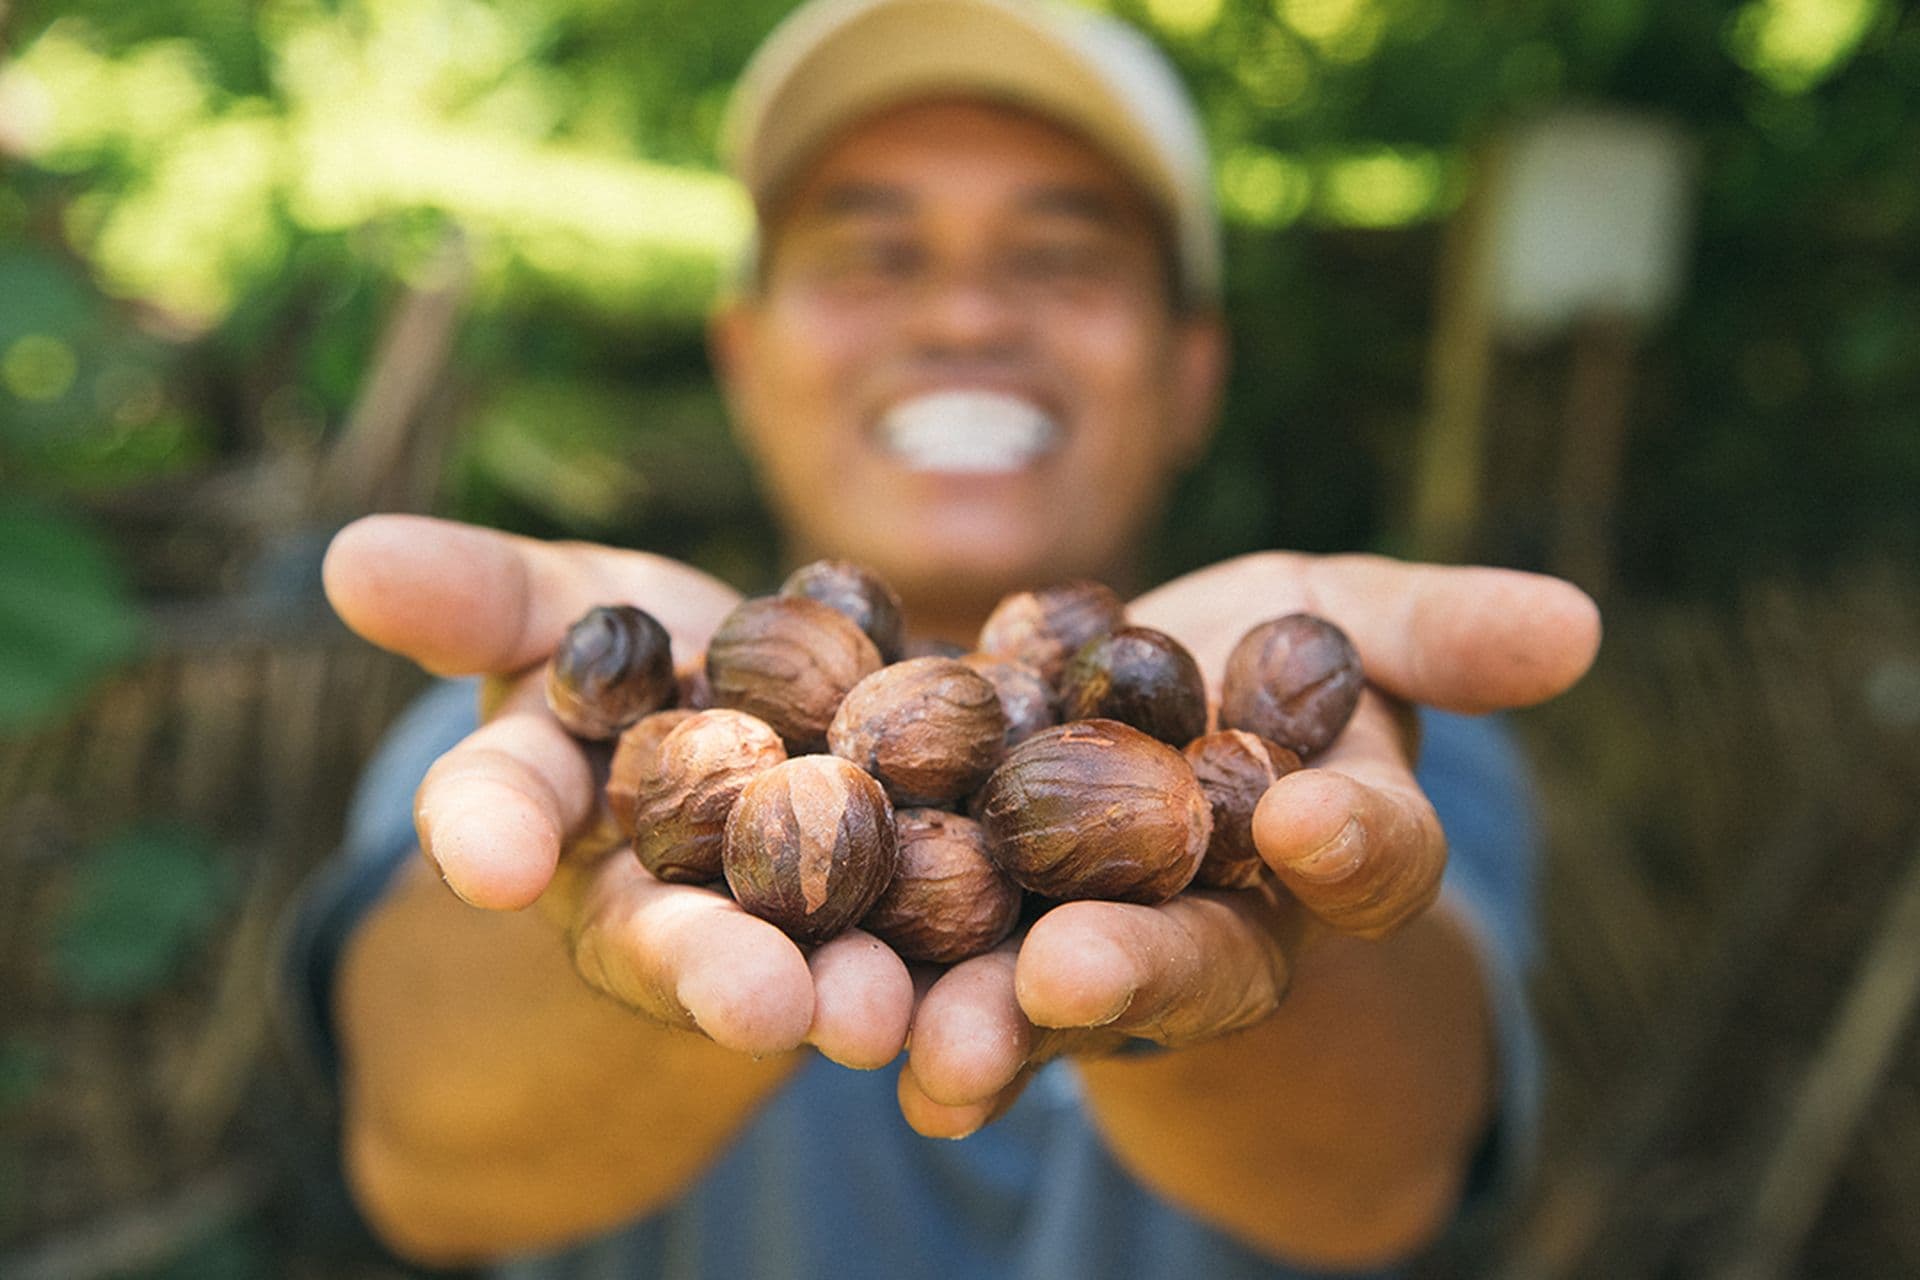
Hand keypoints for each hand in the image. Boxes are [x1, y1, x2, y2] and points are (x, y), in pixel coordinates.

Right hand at [323, 514, 916, 1068]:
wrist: (768, 705)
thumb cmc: (638, 650)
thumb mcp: (561, 603)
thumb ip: (479, 595)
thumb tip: (349, 556)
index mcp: (553, 803)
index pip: (502, 808)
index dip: (490, 829)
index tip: (491, 859)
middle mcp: (650, 886)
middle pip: (667, 930)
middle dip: (707, 966)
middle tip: (758, 1003)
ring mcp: (767, 921)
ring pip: (800, 967)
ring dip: (840, 995)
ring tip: (881, 1016)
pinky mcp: (886, 925)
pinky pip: (921, 957)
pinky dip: (955, 983)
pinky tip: (991, 1001)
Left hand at [897, 551, 1600, 1136]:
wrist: (1124, 711)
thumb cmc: (1257, 658)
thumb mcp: (1339, 615)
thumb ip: (1435, 630)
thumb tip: (1581, 624)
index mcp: (1331, 840)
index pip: (1370, 852)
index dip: (1351, 843)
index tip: (1315, 822)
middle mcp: (1227, 921)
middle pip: (1200, 957)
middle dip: (1143, 967)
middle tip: (1077, 975)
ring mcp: (1104, 949)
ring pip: (1060, 1001)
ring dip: (1000, 1028)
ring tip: (937, 1048)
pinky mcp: (988, 949)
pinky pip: (951, 986)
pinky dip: (907, 1012)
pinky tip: (851, 1035)